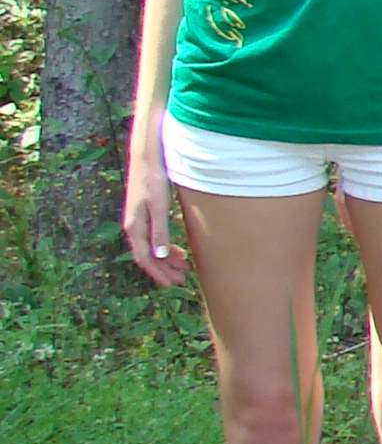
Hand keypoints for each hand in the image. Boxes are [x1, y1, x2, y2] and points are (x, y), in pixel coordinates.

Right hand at [122, 151, 187, 288]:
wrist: (147, 159)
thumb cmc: (153, 180)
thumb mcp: (159, 207)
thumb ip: (160, 231)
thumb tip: (160, 256)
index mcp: (135, 227)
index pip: (144, 258)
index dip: (157, 273)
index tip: (170, 284)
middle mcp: (134, 227)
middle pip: (148, 256)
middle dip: (165, 270)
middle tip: (182, 280)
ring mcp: (139, 222)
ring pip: (152, 249)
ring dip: (168, 260)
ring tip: (185, 268)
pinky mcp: (146, 216)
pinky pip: (154, 239)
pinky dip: (166, 248)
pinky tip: (178, 252)